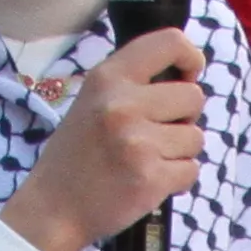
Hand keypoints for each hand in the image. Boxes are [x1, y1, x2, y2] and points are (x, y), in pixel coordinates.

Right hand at [2, 29, 203, 250]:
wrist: (54, 207)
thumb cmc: (78, 154)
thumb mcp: (93, 100)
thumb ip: (132, 83)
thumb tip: (185, 75)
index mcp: (109, 77)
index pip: (170, 42)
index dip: (190, 58)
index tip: (186, 76)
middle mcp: (123, 104)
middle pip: (194, 96)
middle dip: (183, 117)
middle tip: (156, 133)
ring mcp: (138, 142)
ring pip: (196, 137)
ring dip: (179, 152)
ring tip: (147, 159)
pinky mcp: (150, 178)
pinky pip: (191, 170)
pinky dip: (177, 180)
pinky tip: (148, 181)